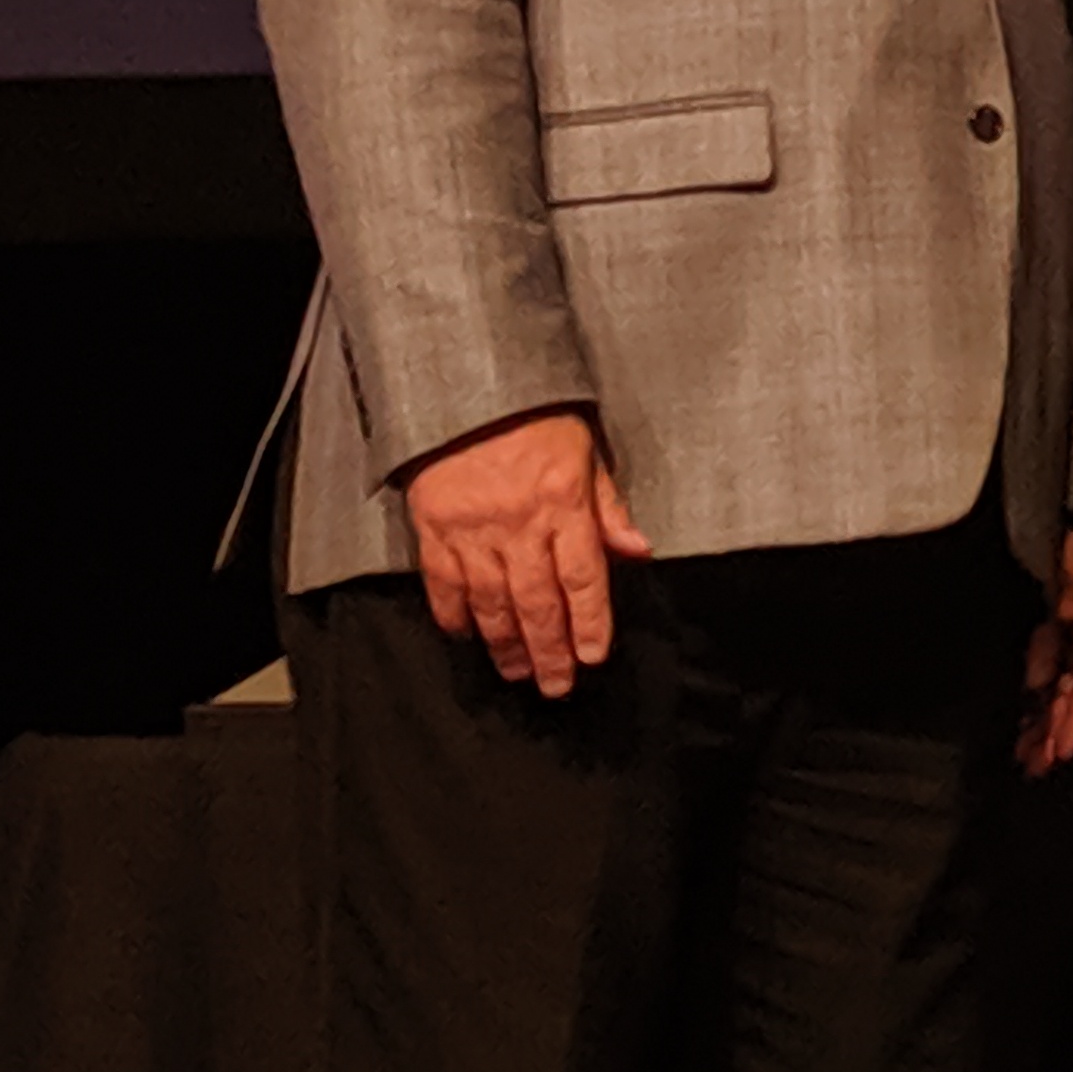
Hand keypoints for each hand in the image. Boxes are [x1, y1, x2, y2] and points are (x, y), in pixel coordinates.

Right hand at [401, 408, 652, 696]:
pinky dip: (455, 615)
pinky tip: (467, 636)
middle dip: (549, 651)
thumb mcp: (588, 451)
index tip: (592, 656)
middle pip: (537, 602)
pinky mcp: (432, 526)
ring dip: (506, 644)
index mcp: (563, 501)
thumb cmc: (535, 416)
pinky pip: (443, 584)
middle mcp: (518, 522)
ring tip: (518, 670)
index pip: (582, 577)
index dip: (589, 623)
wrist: (467, 386)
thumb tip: (640, 552)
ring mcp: (471, 528)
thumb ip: (610, 508)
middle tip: (556, 685)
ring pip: (491, 602)